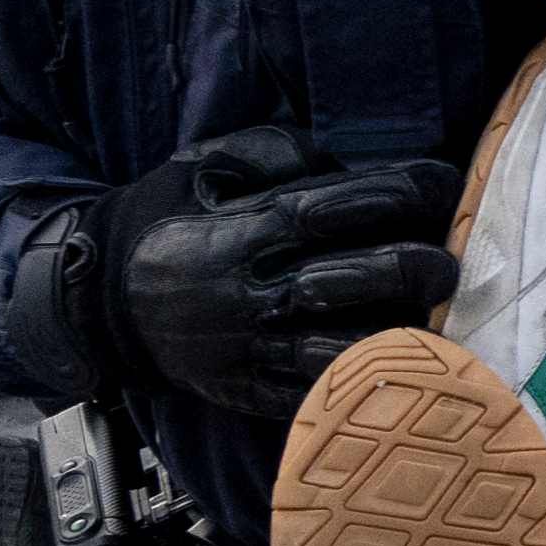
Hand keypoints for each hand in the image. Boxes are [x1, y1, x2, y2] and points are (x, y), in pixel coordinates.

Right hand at [14, 124, 460, 416]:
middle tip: (448, 261)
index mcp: (238, 233)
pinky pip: (316, 393)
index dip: (397, 191)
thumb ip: (272, 152)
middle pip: (351, 280)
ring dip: (402, 332)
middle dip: (415, 267)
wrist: (97, 302)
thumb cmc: (164, 222)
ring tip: (439, 318)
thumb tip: (341, 163)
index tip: (441, 181)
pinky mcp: (248, 392)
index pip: (332, 209)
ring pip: (343, 347)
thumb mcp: (201, 166)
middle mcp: (247, 294)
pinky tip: (405, 365)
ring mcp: (248, 351)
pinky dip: (365, 382)